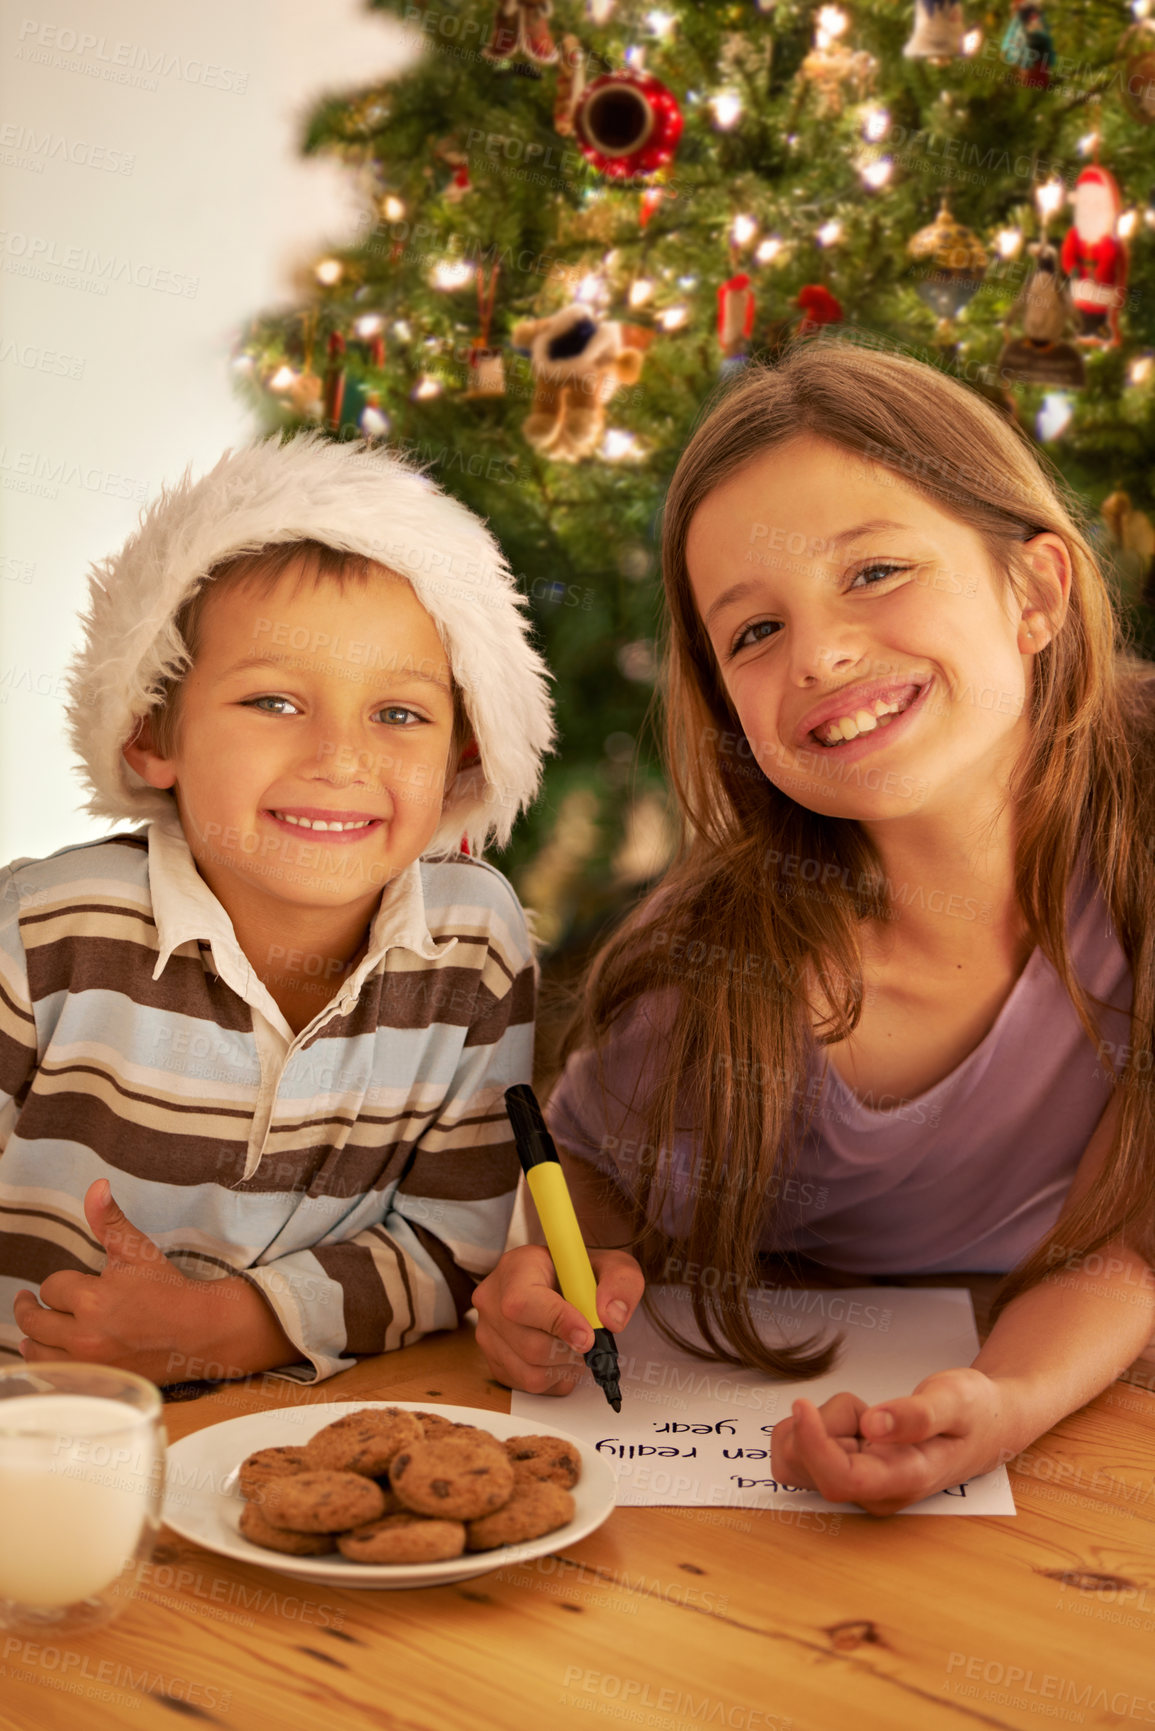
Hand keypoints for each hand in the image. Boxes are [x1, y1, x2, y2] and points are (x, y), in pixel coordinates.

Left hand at [13, 1179, 294, 1383]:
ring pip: (38, 1352)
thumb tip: (96, 1186)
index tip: (66, 1284)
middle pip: (35, 1322)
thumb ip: (108, 1219)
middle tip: (27, 1301)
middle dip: (30, 1308)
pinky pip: (54, 1376)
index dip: (57, 1283)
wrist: (199, 1330)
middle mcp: (86, 1335)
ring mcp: (90, 1363)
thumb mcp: (137, 1250)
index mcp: (93, 1298)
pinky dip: (45, 1364)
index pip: (51, 1288)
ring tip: (32, 1331)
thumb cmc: (168, 1289)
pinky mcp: (96, 1381)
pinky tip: (46, 1355)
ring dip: (32, 1338)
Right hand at [473, 1243, 644, 1395]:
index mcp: (517, 1267)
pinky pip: (527, 1387)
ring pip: (529, 1372)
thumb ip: (620, 1283)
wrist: (563, 1283)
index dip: (558, 1323)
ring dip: (565, 1367)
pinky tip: (563, 1355)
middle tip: (590, 1339)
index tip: (589, 1335)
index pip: (523, 1302)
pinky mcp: (494, 1361)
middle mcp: (492, 1300)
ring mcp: (488, 1334)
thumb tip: (611, 1318)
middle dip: (570, 1350)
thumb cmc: (582, 1274)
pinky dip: (555, 1378)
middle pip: (529, 1345)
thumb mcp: (612, 1265)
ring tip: (576, 1346)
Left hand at [769, 1367, 1013, 1515]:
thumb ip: (916, 1416)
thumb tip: (872, 1426)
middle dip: (818, 1424)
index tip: (804, 1402)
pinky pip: (799, 1451)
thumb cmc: (973, 1412)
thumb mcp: (954, 1400)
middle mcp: (874, 1494)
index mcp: (904, 1480)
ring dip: (814, 1425)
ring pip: (795, 1459)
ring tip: (861, 1415)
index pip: (841, 1479)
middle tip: (862, 1407)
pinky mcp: (844, 1473)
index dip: (813, 1444)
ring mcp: (857, 1487)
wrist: (984, 1426)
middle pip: (806, 1468)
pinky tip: (849, 1422)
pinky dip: (811, 1426)